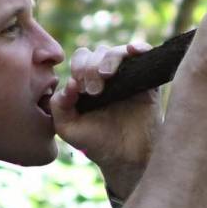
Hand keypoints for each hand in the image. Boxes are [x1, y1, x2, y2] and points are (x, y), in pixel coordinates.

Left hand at [50, 43, 160, 196]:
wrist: (125, 159)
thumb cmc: (96, 143)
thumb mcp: (67, 127)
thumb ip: (59, 105)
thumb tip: (70, 83)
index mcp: (86, 82)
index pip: (81, 59)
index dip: (79, 68)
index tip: (81, 90)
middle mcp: (107, 76)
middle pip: (98, 52)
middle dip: (91, 67)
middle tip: (94, 91)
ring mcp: (128, 77)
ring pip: (117, 52)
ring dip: (110, 59)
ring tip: (107, 76)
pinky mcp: (147, 81)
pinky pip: (144, 56)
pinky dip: (139, 48)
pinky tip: (134, 51)